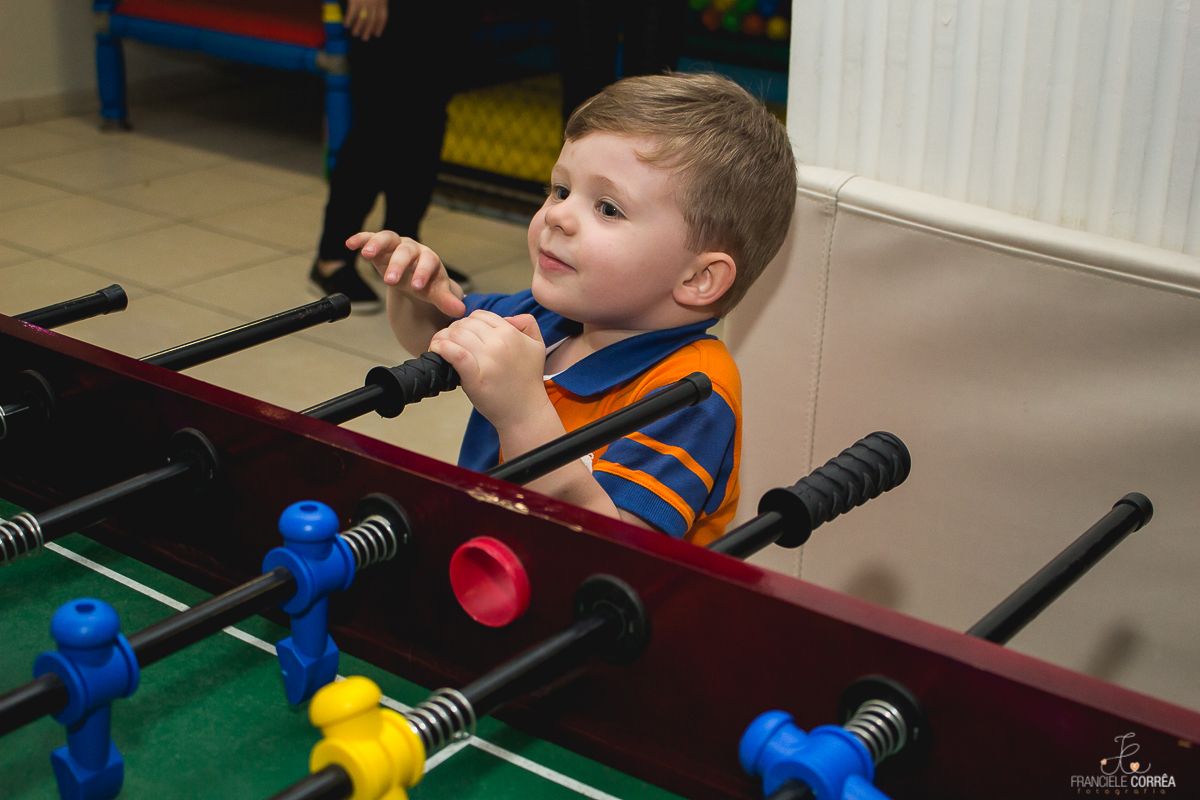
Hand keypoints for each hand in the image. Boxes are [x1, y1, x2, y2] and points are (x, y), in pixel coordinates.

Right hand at [345, 0, 387, 39]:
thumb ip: (376, 2)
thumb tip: (372, 14)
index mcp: (382, 1)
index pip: (382, 17)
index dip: (380, 27)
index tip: (377, 34)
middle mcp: (375, 2)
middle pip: (372, 20)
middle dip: (368, 31)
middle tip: (364, 38)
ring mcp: (365, 1)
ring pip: (363, 18)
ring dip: (358, 28)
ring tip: (355, 34)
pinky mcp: (355, 0)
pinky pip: (352, 13)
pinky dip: (349, 20)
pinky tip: (346, 25)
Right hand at [347, 231, 465, 317]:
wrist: (414, 277)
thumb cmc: (426, 284)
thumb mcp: (435, 293)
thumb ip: (445, 300)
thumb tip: (460, 311)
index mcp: (429, 259)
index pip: (428, 262)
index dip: (423, 272)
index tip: (417, 286)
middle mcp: (413, 249)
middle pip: (406, 251)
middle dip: (398, 264)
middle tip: (389, 281)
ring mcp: (396, 245)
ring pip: (388, 238)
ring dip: (377, 244)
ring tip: (366, 254)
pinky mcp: (380, 246)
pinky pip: (370, 238)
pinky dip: (361, 239)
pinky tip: (350, 244)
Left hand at [430, 311, 549, 428]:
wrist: (525, 411)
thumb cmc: (527, 381)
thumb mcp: (537, 346)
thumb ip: (527, 324)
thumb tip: (508, 317)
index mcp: (511, 333)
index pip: (480, 315)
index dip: (468, 321)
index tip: (463, 332)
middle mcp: (499, 343)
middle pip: (465, 324)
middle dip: (454, 329)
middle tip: (449, 340)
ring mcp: (488, 360)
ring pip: (456, 335)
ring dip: (443, 338)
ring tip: (439, 345)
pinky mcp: (476, 377)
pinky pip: (456, 354)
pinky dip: (443, 348)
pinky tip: (437, 349)